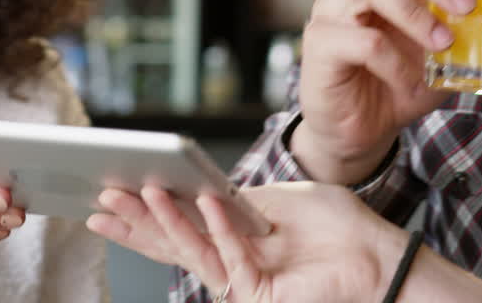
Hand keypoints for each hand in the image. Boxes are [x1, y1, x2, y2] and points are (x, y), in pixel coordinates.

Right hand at [87, 183, 401, 302]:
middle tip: (102, 197)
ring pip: (192, 252)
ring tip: (142, 191)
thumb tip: (201, 191)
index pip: (180, 226)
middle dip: (138, 219)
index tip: (112, 189)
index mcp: (233, 238)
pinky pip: (232, 257)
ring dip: (167, 219)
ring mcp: (243, 281)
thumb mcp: (280, 199)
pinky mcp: (259, 293)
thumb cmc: (337, 226)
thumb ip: (239, 199)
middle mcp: (232, 262)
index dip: (146, 211)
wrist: (379, 255)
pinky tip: (204, 200)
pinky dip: (219, 227)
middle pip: (174, 243)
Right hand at [294, 0, 473, 183]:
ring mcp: (329, 11)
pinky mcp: (320, 45)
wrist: (362, 132)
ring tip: (443, 43)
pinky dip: (394, 61)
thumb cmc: (402, 82)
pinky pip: (361, 40)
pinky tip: (411, 81)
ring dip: (415, 13)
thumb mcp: (443, 50)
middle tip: (467, 4)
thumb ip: (469, 22)